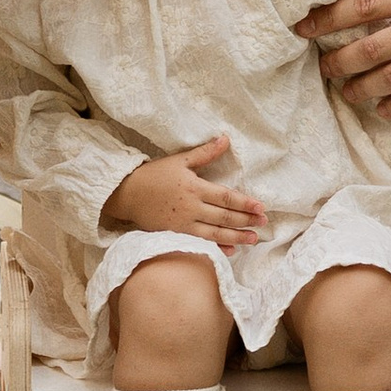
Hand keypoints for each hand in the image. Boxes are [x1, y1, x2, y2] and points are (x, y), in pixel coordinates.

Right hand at [101, 135, 267, 248]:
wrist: (127, 195)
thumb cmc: (154, 175)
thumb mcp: (179, 160)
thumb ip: (204, 153)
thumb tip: (225, 139)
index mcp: (194, 188)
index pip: (226, 198)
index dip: (245, 203)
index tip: (261, 207)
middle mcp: (192, 208)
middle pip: (224, 217)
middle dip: (246, 220)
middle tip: (263, 223)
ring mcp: (184, 224)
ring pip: (216, 233)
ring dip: (236, 237)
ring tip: (253, 239)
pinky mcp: (176, 235)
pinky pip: (200, 243)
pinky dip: (216, 248)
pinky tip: (230, 251)